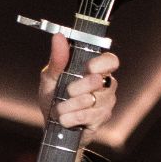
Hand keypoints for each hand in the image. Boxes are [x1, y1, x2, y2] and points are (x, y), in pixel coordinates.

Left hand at [39, 32, 119, 148]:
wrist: (51, 125)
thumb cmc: (53, 98)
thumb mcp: (50, 77)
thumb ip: (57, 59)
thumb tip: (58, 37)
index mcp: (95, 70)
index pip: (110, 61)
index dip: (102, 64)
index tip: (88, 68)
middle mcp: (105, 84)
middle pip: (97, 81)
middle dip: (75, 89)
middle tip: (66, 92)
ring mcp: (106, 102)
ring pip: (90, 100)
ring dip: (68, 106)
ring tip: (60, 109)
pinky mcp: (102, 119)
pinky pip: (87, 116)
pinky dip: (70, 118)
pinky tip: (64, 119)